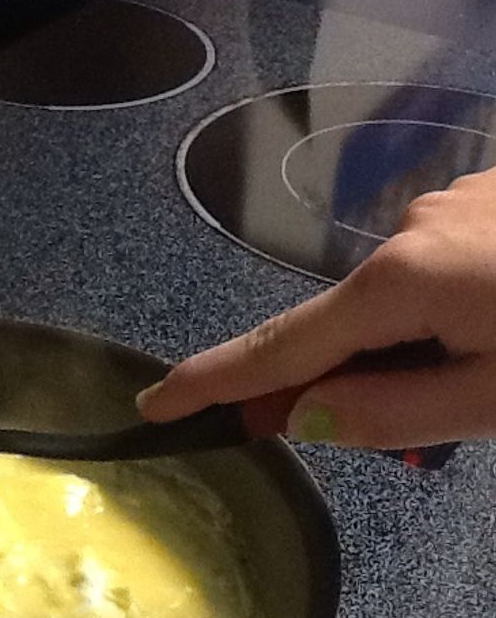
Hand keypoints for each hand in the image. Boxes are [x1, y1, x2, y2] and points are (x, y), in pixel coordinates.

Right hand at [137, 167, 495, 447]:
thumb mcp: (492, 400)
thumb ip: (392, 411)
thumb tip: (303, 415)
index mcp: (400, 281)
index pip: (279, 347)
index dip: (214, 381)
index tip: (156, 403)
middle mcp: (410, 229)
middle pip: (344, 328)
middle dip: (357, 380)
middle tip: (426, 422)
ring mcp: (452, 200)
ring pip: (397, 299)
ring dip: (416, 344)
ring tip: (490, 366)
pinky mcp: (487, 195)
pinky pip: (437, 268)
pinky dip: (451, 307)